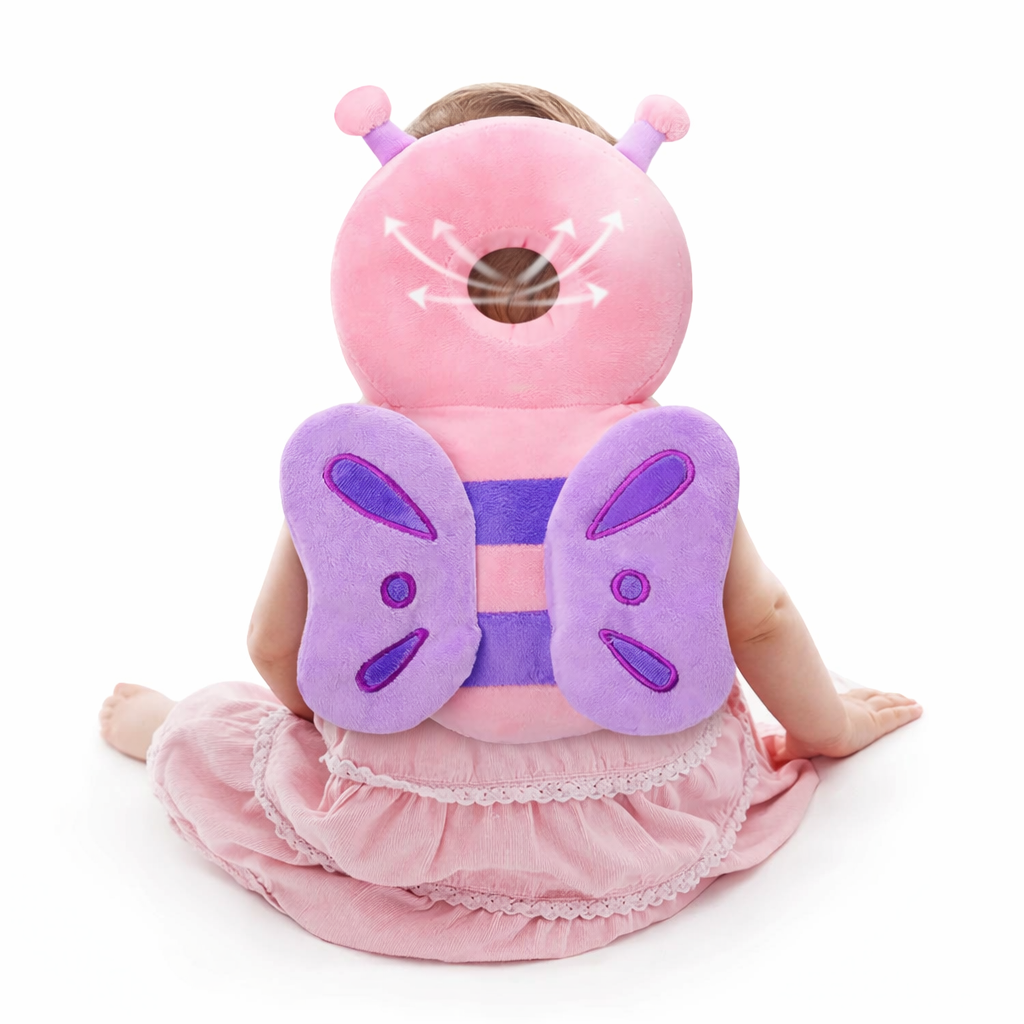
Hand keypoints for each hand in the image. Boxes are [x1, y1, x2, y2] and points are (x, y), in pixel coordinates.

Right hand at [768, 688, 922, 761]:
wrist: (816, 727)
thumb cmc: (804, 733)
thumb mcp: (792, 744)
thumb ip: (783, 751)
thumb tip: (769, 756)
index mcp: (834, 708)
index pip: (852, 700)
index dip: (861, 698)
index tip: (868, 696)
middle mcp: (852, 707)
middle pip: (873, 699)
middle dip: (884, 697)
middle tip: (896, 695)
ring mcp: (866, 713)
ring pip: (887, 704)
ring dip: (899, 701)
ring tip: (910, 700)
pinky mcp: (878, 724)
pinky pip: (897, 716)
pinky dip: (908, 712)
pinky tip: (918, 709)